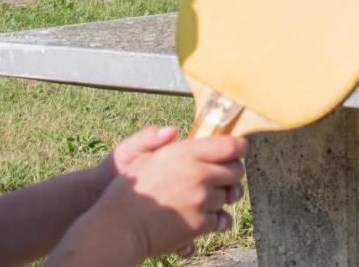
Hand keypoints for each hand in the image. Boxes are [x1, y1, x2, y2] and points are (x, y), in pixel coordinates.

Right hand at [54, 135, 247, 264]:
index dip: (239, 147)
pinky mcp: (201, 223)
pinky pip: (221, 219)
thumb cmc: (129, 190)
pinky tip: (202, 215)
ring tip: (205, 197)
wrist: (119, 227)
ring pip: (229, 196)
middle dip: (231, 173)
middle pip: (235, 171)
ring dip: (222, 196)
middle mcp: (199, 175)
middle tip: (222, 176)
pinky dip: (215, 218)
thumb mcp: (141, 157)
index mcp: (185, 154)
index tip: (238, 150)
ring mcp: (202, 200)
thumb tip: (173, 130)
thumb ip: (160, 141)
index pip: (229, 146)